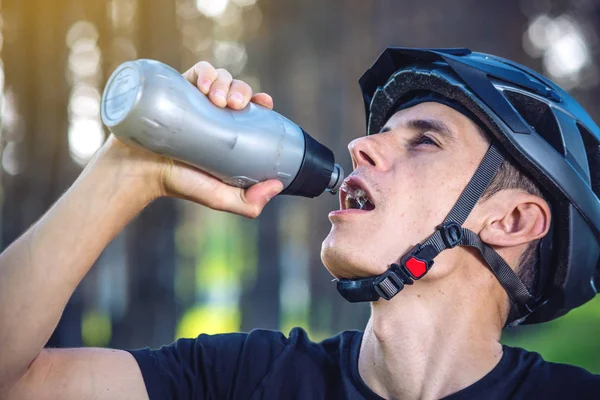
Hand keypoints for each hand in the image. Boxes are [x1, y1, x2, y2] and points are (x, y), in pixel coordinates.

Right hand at [101, 61, 283, 217]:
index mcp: (229, 131)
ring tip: (216, 98)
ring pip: (220, 77)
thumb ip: (248, 203)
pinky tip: (204, 84)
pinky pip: (197, 70)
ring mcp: (195, 99)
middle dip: (242, 90)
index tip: (265, 102)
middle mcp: (214, 112)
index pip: (252, 108)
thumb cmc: (179, 184)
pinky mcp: (177, 88)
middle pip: (237, 89)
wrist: (138, 171)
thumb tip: (278, 186)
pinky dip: (205, 71)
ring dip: (225, 80)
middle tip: (235, 104)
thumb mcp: (219, 197)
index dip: (261, 100)